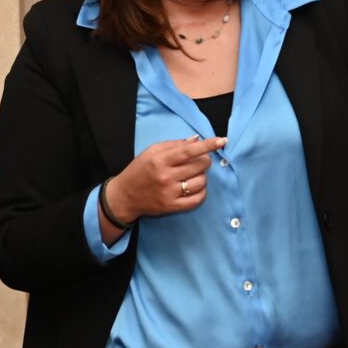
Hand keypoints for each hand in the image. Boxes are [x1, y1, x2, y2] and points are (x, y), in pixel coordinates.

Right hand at [105, 137, 225, 232]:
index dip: (208, 145)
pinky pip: (197, 199)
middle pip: (199, 165)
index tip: (222, 140)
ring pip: (201, 182)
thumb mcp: (152, 152)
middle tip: (198, 161)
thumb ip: (174, 144)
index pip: (189, 151)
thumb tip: (197, 140)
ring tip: (194, 174)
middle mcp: (165, 176)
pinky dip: (202, 192)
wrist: (125, 196)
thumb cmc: (140, 170)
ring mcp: (169, 193)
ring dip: (202, 176)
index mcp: (160, 160)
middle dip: (204, 160)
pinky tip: (196, 187)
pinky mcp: (172, 207)